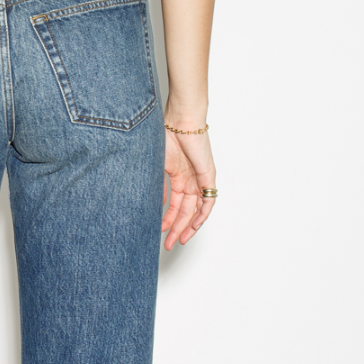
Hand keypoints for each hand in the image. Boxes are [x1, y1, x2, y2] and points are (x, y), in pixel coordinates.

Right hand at [161, 123, 215, 249]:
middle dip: (176, 228)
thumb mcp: (156, 165)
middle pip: (185, 211)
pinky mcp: (208, 176)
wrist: (180, 119)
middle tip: (168, 243)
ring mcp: (199, 178)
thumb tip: (155, 204)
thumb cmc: (165, 134)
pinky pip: (208, 201)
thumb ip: (157, 185)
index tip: (159, 231)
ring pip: (196, 210)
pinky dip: (202, 215)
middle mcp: (190, 179)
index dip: (167, 219)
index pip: (174, 204)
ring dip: (187, 226)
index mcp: (178, 175)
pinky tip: (194, 226)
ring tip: (178, 240)